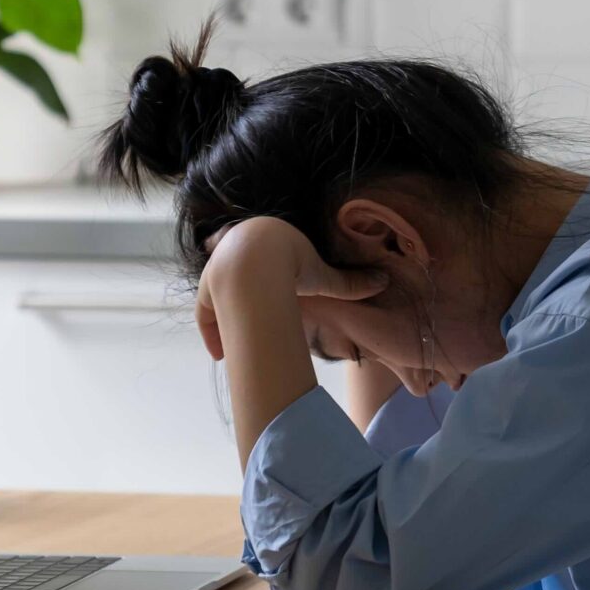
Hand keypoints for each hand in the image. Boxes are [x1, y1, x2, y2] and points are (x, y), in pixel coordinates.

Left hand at [196, 218, 385, 360]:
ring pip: (215, 294)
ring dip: (222, 315)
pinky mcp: (206, 289)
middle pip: (230, 269)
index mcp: (261, 237)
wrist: (260, 260)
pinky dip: (212, 333)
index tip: (266, 288)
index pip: (257, 252)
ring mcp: (215, 268)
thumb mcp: (324, 277)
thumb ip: (350, 283)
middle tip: (244, 311)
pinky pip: (206, 314)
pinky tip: (220, 352)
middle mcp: (233, 248)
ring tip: (232, 341)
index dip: (262, 270)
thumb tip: (383, 281)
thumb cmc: (294, 263)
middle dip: (235, 290)